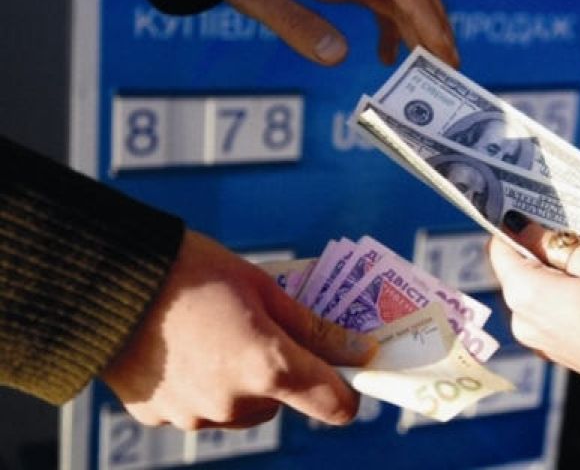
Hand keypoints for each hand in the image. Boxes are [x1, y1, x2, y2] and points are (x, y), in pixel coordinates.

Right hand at [101, 230, 377, 429]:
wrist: (109, 280)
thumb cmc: (194, 272)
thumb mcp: (264, 288)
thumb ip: (313, 327)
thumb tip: (360, 349)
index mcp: (269, 367)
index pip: (334, 406)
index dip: (345, 389)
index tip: (342, 367)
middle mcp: (235, 403)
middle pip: (281, 401)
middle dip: (280, 370)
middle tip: (257, 326)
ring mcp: (195, 415)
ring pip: (241, 407)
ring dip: (239, 381)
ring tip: (213, 333)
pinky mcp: (161, 417)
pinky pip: (200, 407)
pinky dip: (200, 384)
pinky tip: (183, 348)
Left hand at [189, 0, 458, 67]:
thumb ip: (292, 21)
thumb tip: (340, 58)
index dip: (425, 15)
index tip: (440, 50)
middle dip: (436, 24)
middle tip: (451, 69)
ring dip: (422, 29)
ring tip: (433, 70)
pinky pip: (381, 3)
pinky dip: (393, 30)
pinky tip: (386, 60)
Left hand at [487, 214, 579, 405]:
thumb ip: (553, 241)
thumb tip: (522, 227)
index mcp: (526, 294)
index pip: (499, 248)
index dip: (511, 225)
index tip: (526, 206)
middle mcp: (522, 320)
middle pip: (515, 270)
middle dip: (536, 247)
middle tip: (567, 229)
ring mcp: (537, 340)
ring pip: (532, 291)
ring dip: (550, 271)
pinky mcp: (554, 351)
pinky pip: (545, 312)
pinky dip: (558, 294)